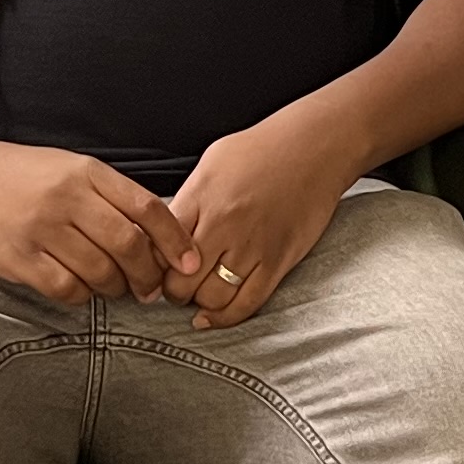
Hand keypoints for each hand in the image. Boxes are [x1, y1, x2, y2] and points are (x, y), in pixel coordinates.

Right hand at [0, 135, 192, 306]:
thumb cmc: (24, 176)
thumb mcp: (72, 169)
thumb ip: (111, 197)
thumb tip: (156, 239)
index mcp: (88, 172)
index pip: (147, 208)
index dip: (175, 240)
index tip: (189, 263)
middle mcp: (67, 198)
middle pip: (128, 245)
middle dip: (148, 275)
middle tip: (151, 289)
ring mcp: (41, 228)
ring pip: (100, 272)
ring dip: (116, 288)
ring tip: (116, 289)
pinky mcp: (18, 258)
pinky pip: (66, 288)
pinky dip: (82, 296)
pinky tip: (81, 289)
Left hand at [164, 111, 362, 328]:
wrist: (313, 147)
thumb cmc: (261, 150)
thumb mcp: (210, 163)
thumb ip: (187, 201)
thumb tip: (164, 234)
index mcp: (200, 198)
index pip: (158, 248)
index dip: (150, 265)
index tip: (153, 269)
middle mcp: (223, 225)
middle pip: (181, 281)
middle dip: (173, 291)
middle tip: (175, 288)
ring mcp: (252, 246)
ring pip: (212, 297)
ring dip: (199, 304)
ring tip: (198, 295)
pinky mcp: (278, 261)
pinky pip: (247, 303)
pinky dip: (225, 317)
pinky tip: (213, 316)